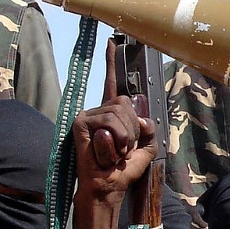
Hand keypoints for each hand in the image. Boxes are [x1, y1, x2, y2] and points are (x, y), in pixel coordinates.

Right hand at [74, 53, 155, 205]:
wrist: (108, 185)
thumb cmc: (122, 169)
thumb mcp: (145, 147)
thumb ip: (148, 128)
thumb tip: (142, 117)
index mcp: (113, 113)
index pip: (114, 83)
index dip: (112, 62)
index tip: (112, 42)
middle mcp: (99, 110)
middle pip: (127, 103)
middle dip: (133, 129)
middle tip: (123, 149)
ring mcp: (88, 115)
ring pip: (120, 114)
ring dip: (125, 138)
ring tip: (114, 152)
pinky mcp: (81, 122)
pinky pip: (109, 123)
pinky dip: (114, 141)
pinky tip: (105, 152)